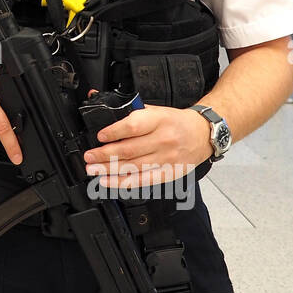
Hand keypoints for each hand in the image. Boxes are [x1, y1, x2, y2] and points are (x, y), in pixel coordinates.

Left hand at [82, 105, 211, 186]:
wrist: (202, 134)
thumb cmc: (175, 121)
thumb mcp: (156, 110)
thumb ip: (133, 112)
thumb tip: (104, 109)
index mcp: (159, 120)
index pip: (133, 127)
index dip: (114, 132)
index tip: (100, 136)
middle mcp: (163, 140)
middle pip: (129, 150)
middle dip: (104, 154)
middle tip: (89, 157)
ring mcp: (166, 159)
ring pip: (133, 167)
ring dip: (109, 169)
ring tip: (93, 169)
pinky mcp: (168, 173)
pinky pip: (143, 180)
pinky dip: (123, 183)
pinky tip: (109, 181)